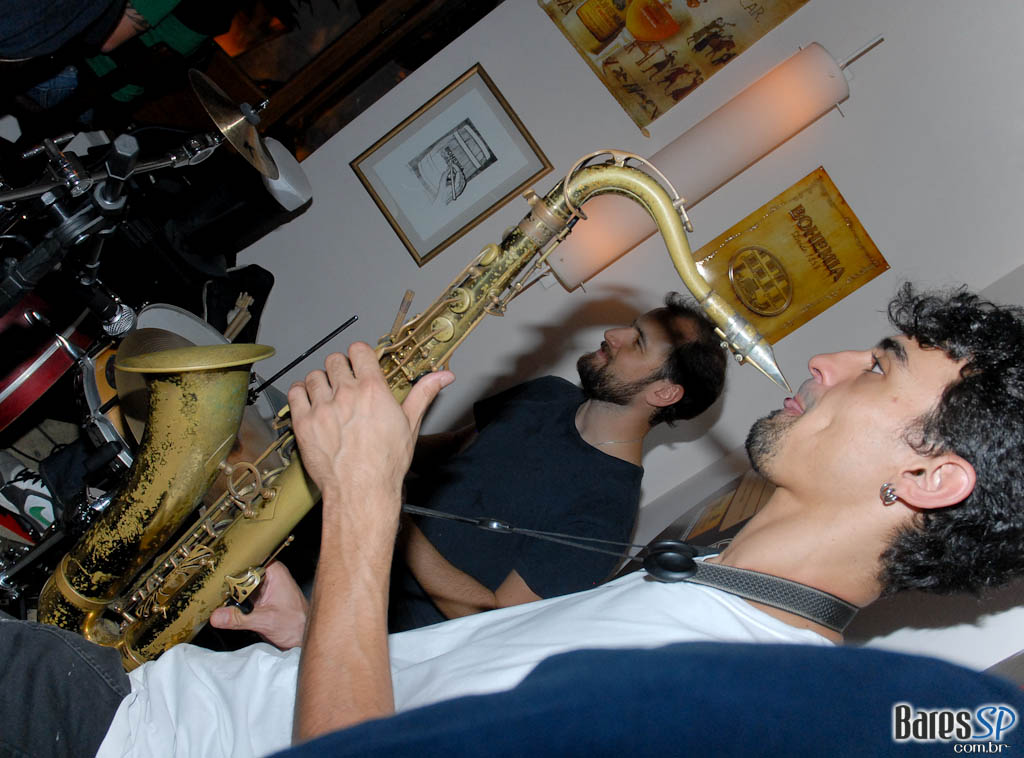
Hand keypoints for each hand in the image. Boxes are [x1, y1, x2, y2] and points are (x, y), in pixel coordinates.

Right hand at [209, 562, 307, 648]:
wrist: (302, 638)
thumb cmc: (296, 625)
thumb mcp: (266, 621)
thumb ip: (240, 618)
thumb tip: (217, 616)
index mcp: (274, 571)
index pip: (247, 560)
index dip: (230, 565)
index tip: (213, 571)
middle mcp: (267, 576)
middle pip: (239, 573)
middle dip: (225, 581)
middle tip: (207, 589)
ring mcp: (261, 588)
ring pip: (237, 586)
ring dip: (226, 593)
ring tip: (209, 598)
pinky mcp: (256, 600)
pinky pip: (239, 597)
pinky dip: (230, 603)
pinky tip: (219, 607)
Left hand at [288, 343, 453, 534]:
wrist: (361, 491)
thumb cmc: (386, 463)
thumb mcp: (410, 424)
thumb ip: (423, 393)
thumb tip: (443, 376)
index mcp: (372, 390)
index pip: (359, 350)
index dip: (359, 355)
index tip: (360, 363)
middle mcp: (346, 394)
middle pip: (334, 360)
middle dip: (340, 368)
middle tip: (344, 382)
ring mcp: (322, 408)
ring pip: (314, 375)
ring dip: (320, 381)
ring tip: (327, 395)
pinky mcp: (303, 423)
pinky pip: (295, 393)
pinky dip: (301, 393)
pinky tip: (310, 402)